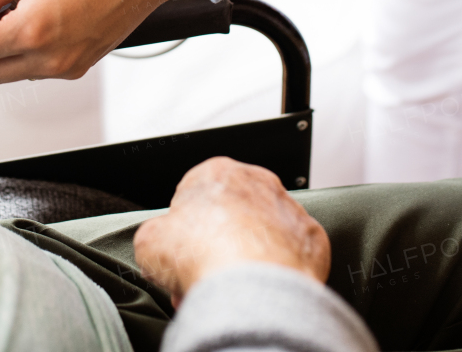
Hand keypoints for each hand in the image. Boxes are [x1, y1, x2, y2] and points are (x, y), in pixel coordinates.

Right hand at [134, 157, 330, 305]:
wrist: (252, 287)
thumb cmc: (204, 255)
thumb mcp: (149, 240)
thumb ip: (154, 233)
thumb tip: (159, 242)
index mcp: (217, 172)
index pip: (195, 195)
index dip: (183, 230)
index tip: (181, 252)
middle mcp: (258, 183)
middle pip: (230, 215)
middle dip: (216, 245)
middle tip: (203, 274)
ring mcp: (289, 209)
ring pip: (261, 234)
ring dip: (246, 258)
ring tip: (229, 289)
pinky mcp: (312, 239)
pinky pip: (290, 255)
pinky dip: (276, 271)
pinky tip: (259, 289)